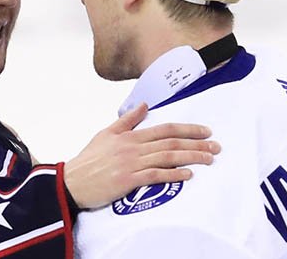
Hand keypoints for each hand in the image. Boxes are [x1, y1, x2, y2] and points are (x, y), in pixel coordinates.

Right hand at [64, 103, 220, 208]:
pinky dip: (173, 174)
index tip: (205, 131)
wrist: (71, 182)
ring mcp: (131, 164)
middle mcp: (133, 147)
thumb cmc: (88, 160)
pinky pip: (155, 176)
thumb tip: (143, 104)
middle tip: (216, 147)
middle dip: (196, 143)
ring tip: (208, 159)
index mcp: (129, 135)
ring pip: (167, 157)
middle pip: (171, 142)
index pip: (164, 128)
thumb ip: (127, 120)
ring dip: (191, 158)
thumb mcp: (105, 134)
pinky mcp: (128, 181)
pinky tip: (188, 175)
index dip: (187, 128)